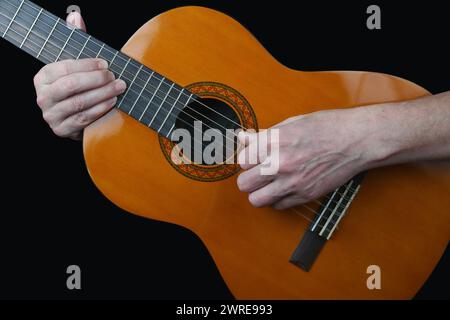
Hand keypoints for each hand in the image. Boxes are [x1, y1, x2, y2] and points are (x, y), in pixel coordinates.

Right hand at [33, 12, 125, 139]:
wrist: (74, 117)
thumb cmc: (78, 86)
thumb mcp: (75, 63)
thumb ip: (75, 39)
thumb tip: (76, 16)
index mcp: (42, 77)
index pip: (65, 68)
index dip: (88, 65)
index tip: (106, 63)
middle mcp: (42, 97)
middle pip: (71, 86)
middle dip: (97, 81)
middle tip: (115, 77)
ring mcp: (51, 115)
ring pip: (79, 103)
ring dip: (102, 95)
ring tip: (119, 88)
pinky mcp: (62, 130)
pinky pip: (83, 119)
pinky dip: (100, 110)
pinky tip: (112, 102)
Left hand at [237, 108, 375, 209]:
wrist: (357, 140)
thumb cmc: (327, 126)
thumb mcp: (292, 123)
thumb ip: (264, 135)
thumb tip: (243, 138)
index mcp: (275, 141)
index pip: (241, 160)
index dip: (247, 159)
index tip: (254, 157)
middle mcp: (280, 163)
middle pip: (244, 183)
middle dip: (248, 178)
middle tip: (258, 172)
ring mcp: (292, 182)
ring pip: (256, 200)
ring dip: (259, 193)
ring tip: (268, 184)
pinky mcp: (305, 195)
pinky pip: (278, 206)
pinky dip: (277, 199)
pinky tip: (285, 188)